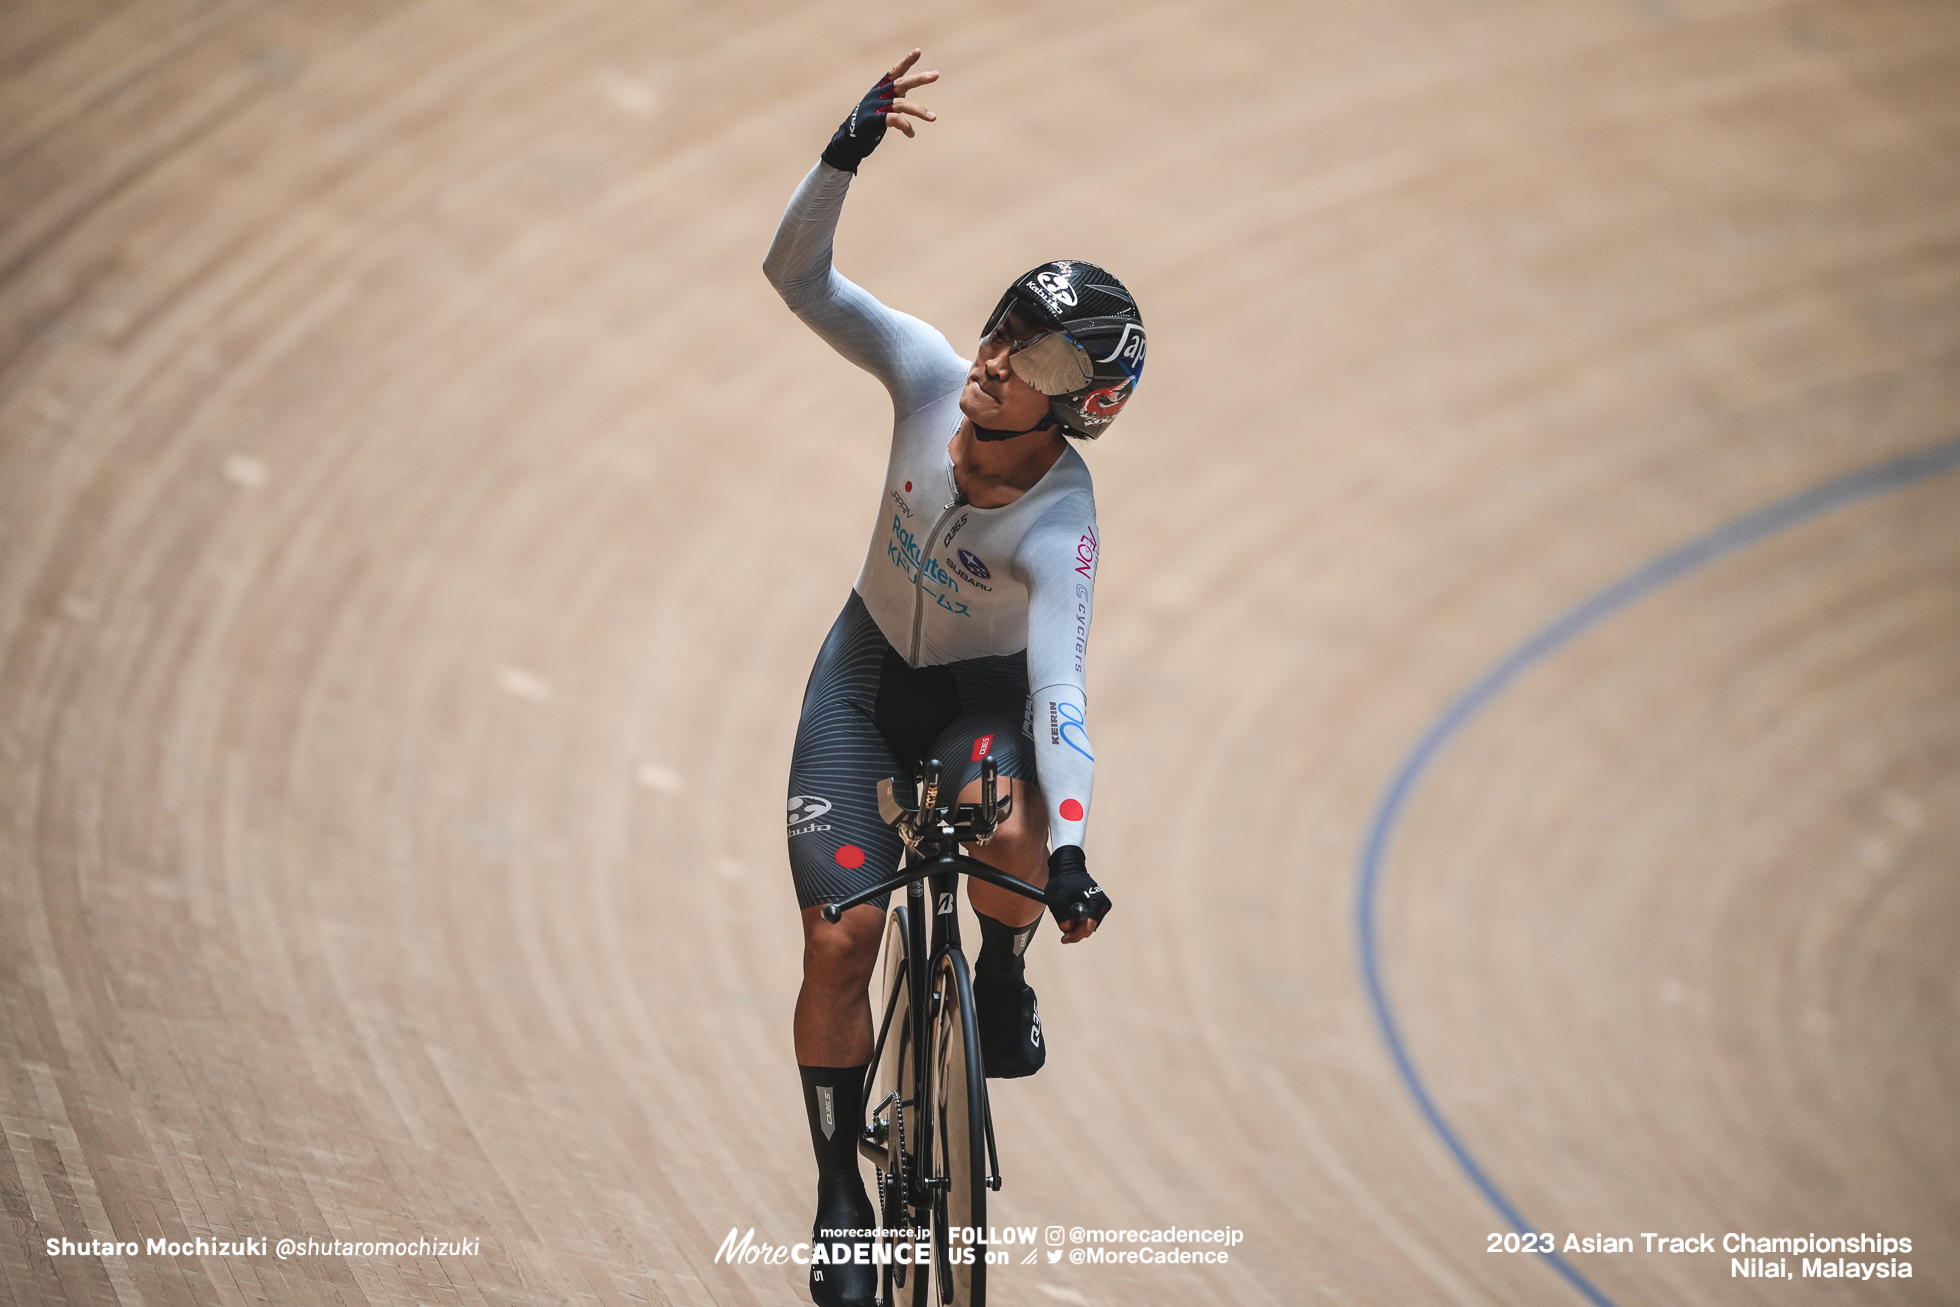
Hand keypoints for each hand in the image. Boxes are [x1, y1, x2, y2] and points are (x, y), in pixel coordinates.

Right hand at [820, 48, 939, 172]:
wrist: (848, 141)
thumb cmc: (867, 124)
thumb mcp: (881, 109)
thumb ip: (894, 102)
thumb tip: (912, 105)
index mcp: (880, 89)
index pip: (894, 72)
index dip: (906, 62)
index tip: (918, 51)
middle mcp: (878, 95)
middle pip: (901, 83)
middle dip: (919, 79)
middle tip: (936, 75)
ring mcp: (876, 107)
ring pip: (902, 104)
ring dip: (919, 110)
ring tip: (933, 117)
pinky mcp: (874, 120)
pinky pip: (895, 119)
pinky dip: (906, 127)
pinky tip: (911, 134)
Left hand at [1044, 845, 1108, 942]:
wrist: (1068, 868)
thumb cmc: (1063, 881)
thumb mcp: (1057, 901)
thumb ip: (1063, 918)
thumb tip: (1069, 930)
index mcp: (1097, 902)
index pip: (1088, 927)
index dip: (1075, 935)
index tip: (1064, 939)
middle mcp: (1103, 905)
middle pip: (1089, 928)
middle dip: (1075, 930)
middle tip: (1063, 927)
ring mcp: (1102, 906)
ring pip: (1087, 925)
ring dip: (1076, 924)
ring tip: (1066, 912)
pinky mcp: (1098, 906)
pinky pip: (1087, 920)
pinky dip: (1078, 920)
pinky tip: (1071, 910)